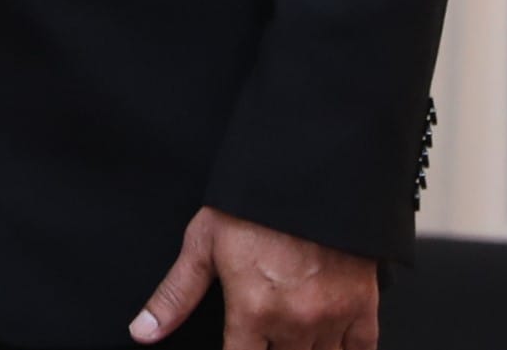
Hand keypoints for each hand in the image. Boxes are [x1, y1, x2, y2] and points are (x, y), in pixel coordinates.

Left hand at [132, 206, 377, 348]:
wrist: (309, 173)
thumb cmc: (253, 205)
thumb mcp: (203, 244)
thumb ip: (174, 296)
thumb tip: (142, 332)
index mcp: (253, 311)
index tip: (240, 346)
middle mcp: (294, 322)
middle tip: (264, 335)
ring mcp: (332, 317)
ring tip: (290, 337)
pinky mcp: (363, 307)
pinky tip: (330, 345)